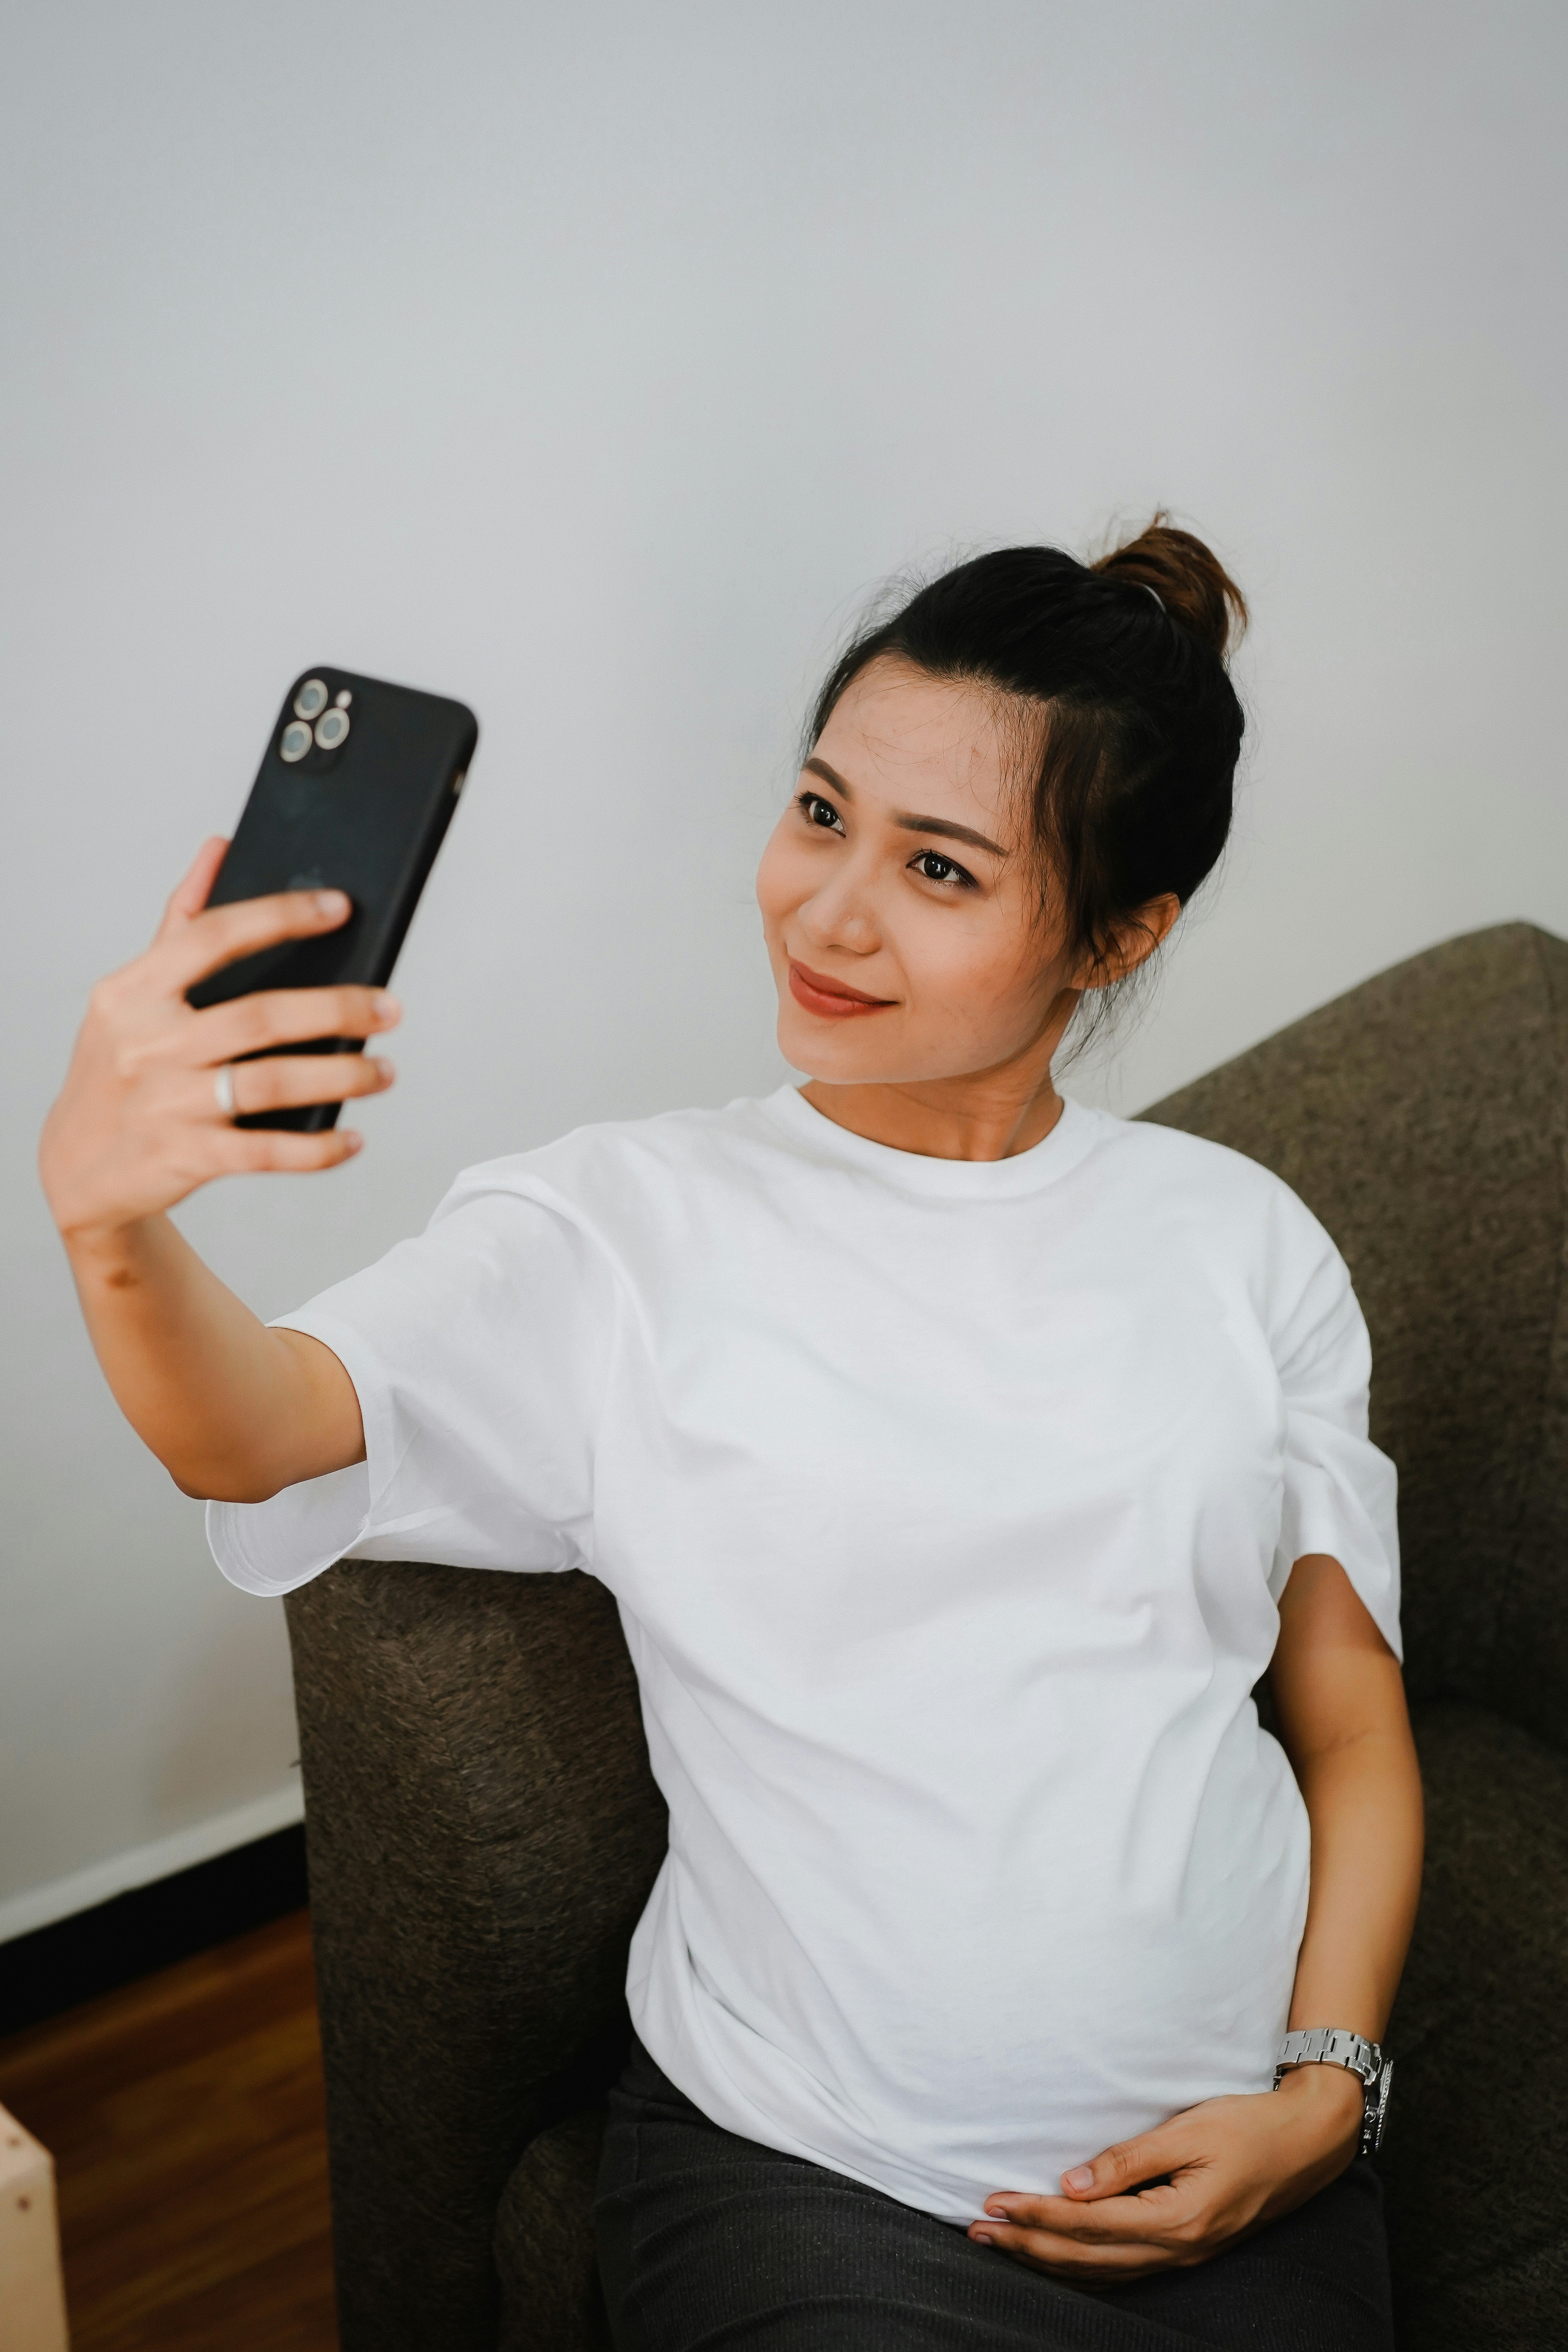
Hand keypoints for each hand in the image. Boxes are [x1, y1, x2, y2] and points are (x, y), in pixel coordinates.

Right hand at [40, 838, 401, 1245]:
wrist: (79, 1167)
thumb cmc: (117, 1069)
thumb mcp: (131, 996)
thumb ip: (179, 922)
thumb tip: (219, 849)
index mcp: (132, 992)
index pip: (213, 936)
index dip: (280, 916)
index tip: (340, 908)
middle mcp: (147, 1045)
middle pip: (260, 1016)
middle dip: (336, 1009)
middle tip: (389, 1007)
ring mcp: (166, 1104)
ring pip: (271, 1083)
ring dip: (341, 1076)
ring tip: (384, 1070)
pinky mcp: (186, 1158)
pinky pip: (267, 1153)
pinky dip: (317, 1148)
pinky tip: (353, 1137)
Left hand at [968, 2064, 1363, 2282]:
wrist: (1308, 2142)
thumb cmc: (1250, 2125)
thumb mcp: (1189, 2130)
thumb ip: (1130, 2160)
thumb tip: (1073, 2183)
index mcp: (1178, 2218)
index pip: (1089, 2223)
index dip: (1038, 2213)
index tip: (995, 2200)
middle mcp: (1179, 2247)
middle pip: (1088, 2257)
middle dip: (1029, 2244)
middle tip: (979, 2229)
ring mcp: (1185, 2254)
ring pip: (1102, 2271)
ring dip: (1049, 2259)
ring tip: (1003, 2244)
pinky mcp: (1188, 2247)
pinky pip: (1123, 2270)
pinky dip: (1082, 2268)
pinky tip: (1057, 2261)